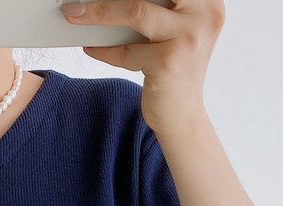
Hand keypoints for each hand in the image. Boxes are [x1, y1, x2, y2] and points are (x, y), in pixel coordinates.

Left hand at [61, 0, 224, 136]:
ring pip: (135, 13)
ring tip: (76, 14)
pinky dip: (104, 50)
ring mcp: (188, 39)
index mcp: (207, 2)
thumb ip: (155, 12)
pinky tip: (90, 47)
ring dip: (99, 13)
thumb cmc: (174, 71)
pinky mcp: (168, 64)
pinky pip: (126, 51)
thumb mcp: (172, 34)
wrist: (182, 117)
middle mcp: (204, 15)